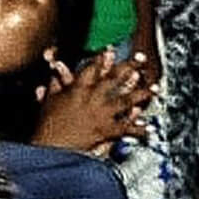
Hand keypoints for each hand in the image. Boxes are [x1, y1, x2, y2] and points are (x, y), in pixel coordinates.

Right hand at [33, 48, 151, 152]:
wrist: (50, 149)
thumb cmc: (45, 126)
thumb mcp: (47, 102)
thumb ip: (54, 84)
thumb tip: (55, 70)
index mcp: (76, 89)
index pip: (92, 68)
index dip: (103, 58)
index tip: (111, 50)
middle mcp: (92, 99)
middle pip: (114, 79)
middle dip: (129, 66)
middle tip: (141, 59)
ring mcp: (102, 114)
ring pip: (126, 101)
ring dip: (141, 94)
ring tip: (153, 88)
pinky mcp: (106, 130)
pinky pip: (126, 128)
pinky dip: (138, 128)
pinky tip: (147, 126)